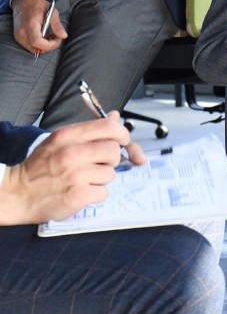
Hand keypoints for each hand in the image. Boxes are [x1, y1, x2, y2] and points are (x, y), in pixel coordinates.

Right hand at [0, 113, 143, 224]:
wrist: (16, 194)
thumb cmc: (39, 167)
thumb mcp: (59, 141)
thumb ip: (89, 130)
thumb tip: (116, 117)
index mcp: (67, 136)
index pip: (108, 127)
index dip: (121, 133)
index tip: (122, 140)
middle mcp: (71, 154)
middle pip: (114, 151)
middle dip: (111, 159)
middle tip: (98, 164)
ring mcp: (75, 175)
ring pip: (110, 173)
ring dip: (101, 179)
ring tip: (83, 179)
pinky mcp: (77, 196)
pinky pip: (104, 193)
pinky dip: (95, 194)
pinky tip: (81, 192)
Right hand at [10, 0, 66, 54]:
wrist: (23, 1)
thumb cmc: (38, 5)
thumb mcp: (52, 12)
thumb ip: (57, 25)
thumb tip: (64, 36)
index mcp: (30, 25)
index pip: (37, 42)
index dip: (49, 45)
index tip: (58, 39)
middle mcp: (21, 32)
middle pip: (35, 48)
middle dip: (49, 46)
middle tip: (57, 38)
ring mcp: (18, 36)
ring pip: (32, 49)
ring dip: (44, 46)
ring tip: (51, 36)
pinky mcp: (18, 37)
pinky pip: (29, 46)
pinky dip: (38, 45)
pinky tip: (45, 37)